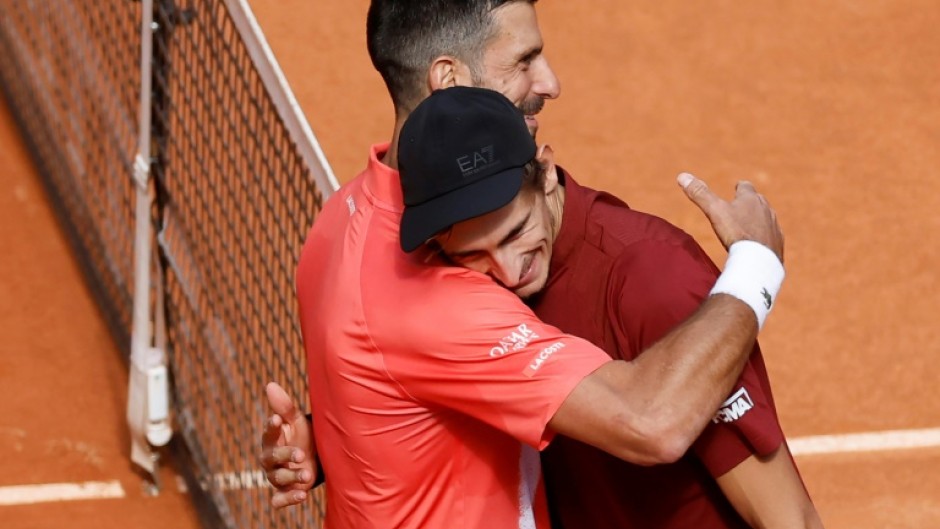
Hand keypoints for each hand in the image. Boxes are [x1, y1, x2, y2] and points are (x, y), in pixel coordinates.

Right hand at [259, 382, 315, 508]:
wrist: (316, 459)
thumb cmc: (302, 436)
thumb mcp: (296, 421)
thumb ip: (284, 407)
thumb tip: (270, 384)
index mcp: (272, 440)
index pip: (269, 432)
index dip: (271, 427)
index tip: (276, 419)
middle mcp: (271, 459)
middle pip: (272, 458)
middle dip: (285, 456)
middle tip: (301, 454)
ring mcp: (277, 476)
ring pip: (278, 478)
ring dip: (292, 477)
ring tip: (307, 475)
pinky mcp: (284, 492)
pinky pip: (280, 500)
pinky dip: (288, 500)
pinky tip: (302, 496)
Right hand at [678, 173, 783, 261]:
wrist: (759, 258)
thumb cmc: (736, 232)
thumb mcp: (714, 211)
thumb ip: (700, 194)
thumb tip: (682, 176)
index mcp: (750, 198)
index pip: (746, 186)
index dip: (740, 187)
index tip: (737, 187)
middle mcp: (765, 208)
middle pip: (758, 200)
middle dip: (750, 202)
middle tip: (741, 206)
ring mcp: (774, 226)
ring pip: (766, 218)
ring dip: (758, 220)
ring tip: (749, 226)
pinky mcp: (778, 242)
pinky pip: (771, 236)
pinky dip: (764, 237)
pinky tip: (758, 244)